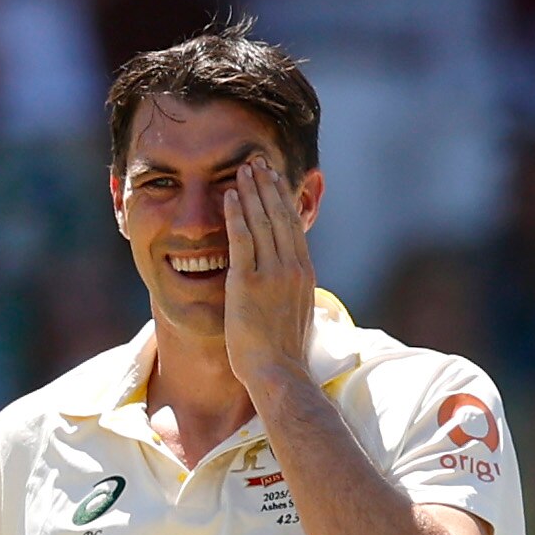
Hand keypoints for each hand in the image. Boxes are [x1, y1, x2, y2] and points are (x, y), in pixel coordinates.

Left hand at [222, 157, 314, 385]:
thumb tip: (289, 285)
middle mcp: (292, 267)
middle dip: (268, 185)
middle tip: (258, 162)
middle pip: (280, 216)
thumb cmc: (282, 353)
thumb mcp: (295, 314)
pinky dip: (237, 214)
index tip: (275, 179)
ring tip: (244, 168)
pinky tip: (230, 195)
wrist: (279, 372)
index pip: (293, 227)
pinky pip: (242, 240)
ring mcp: (272, 274)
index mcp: (304, 273)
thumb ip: (291, 292)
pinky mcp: (249, 283)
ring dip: (252, 191)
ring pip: (262, 221)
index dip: (283, 199)